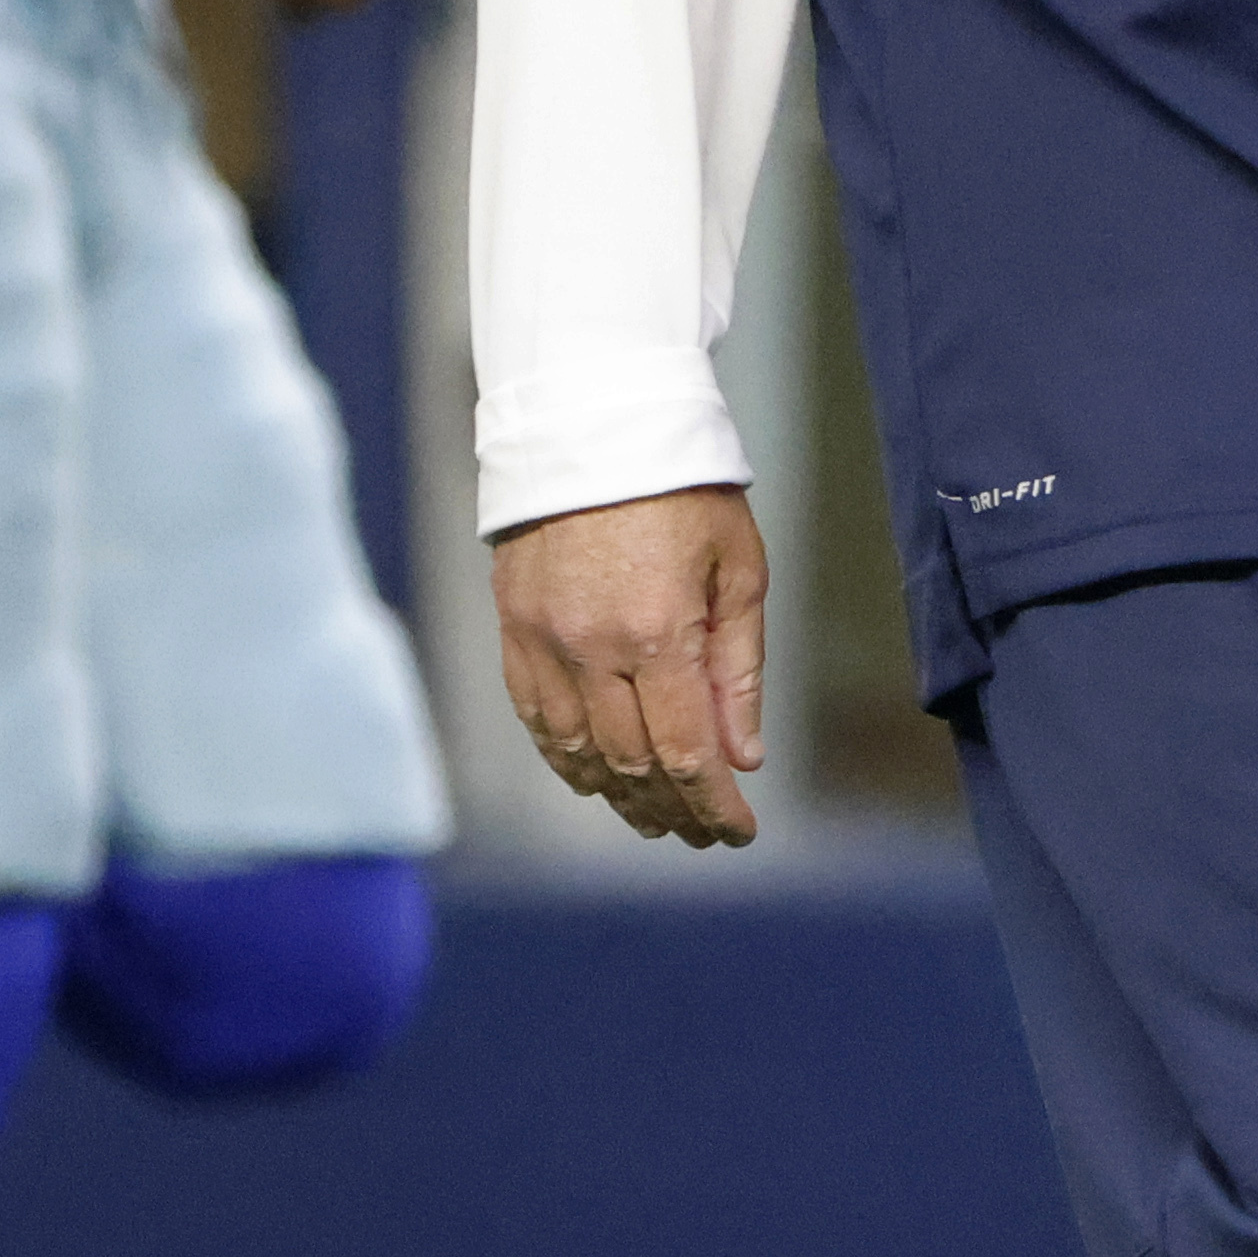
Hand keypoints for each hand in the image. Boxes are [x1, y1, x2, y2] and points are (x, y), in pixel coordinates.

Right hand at [491, 485, 773, 849]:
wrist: (594, 422)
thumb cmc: (683, 488)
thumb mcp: (738, 568)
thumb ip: (739, 668)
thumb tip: (744, 756)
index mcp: (656, 632)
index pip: (686, 753)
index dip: (713, 806)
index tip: (739, 831)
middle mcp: (591, 648)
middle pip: (631, 765)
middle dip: (673, 810)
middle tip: (702, 834)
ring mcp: (543, 641)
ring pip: (577, 753)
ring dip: (618, 798)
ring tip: (655, 819)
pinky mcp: (513, 628)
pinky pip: (536, 719)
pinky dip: (566, 760)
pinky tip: (594, 779)